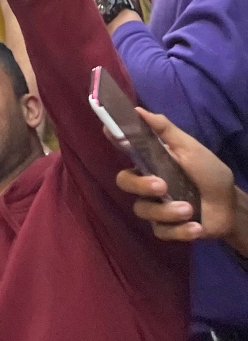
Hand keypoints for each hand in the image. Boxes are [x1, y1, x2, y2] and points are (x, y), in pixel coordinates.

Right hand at [116, 109, 240, 245]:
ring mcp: (154, 205)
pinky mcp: (165, 227)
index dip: (114, 137)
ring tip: (189, 210)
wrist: (230, 208)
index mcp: (150, 159)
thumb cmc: (210, 173)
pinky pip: (160, 231)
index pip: (125, 146)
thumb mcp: (191, 148)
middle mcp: (146, 182)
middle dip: (140, 185)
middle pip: (124, 181)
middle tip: (161, 186)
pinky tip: (196, 227)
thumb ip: (166, 130)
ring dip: (167, 211)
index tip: (109, 130)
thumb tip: (138, 109)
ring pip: (142, 209)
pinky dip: (179, 231)